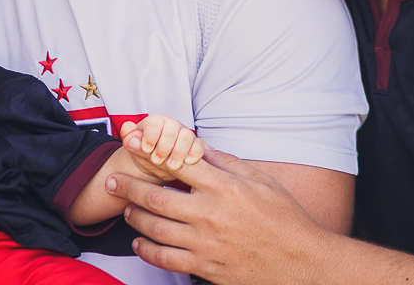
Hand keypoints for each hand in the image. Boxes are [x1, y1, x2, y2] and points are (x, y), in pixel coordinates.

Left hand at [106, 149, 331, 284]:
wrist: (302, 262)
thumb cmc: (285, 218)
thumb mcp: (261, 181)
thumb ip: (226, 162)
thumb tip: (198, 145)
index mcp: (226, 187)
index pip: (177, 164)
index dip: (149, 153)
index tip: (129, 145)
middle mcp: (211, 214)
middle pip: (156, 197)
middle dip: (128, 186)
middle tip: (111, 181)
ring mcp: (207, 244)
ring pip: (156, 229)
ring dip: (135, 217)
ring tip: (126, 209)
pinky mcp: (206, 268)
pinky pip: (166, 260)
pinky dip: (147, 251)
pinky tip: (140, 243)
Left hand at [120, 116, 204, 180]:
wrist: (154, 165)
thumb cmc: (143, 153)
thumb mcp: (134, 147)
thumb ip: (130, 138)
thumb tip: (127, 127)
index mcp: (155, 122)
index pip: (155, 123)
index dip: (150, 136)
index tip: (146, 149)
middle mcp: (172, 125)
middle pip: (173, 129)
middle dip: (164, 146)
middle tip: (156, 160)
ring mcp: (185, 135)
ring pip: (188, 137)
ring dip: (179, 152)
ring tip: (171, 166)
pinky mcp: (195, 146)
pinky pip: (199, 146)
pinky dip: (195, 154)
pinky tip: (187, 163)